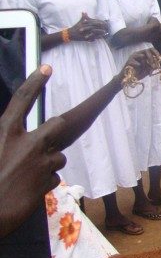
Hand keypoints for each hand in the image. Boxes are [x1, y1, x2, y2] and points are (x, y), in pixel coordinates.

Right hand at [0, 65, 67, 236]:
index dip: (35, 82)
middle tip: (43, 143)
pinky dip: (44, 182)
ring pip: (57, 155)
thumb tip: (12, 133)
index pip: (22, 100)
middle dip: (54, 131)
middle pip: (56, 124)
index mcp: (5, 132)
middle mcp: (27, 143)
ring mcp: (40, 161)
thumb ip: (5, 138)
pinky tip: (28, 189)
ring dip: (47, 163)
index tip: (46, 68)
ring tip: (25, 176)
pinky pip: (54, 176)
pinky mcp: (49, 180)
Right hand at [68, 12, 108, 40]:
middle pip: (94, 29)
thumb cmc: (75, 27)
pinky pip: (90, 39)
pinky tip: (98, 39)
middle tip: (106, 30)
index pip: (92, 23)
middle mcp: (85, 29)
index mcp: (84, 24)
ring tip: (104, 35)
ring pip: (93, 34)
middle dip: (100, 29)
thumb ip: (83, 17)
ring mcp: (84, 34)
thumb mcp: (79, 22)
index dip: (98, 23)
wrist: (69, 34)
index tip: (103, 23)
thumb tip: (84, 12)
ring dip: (99, 34)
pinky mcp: (83, 38)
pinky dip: (94, 39)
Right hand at [122, 48, 160, 79]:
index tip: (160, 58)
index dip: (156, 52)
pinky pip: (138, 64)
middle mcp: (138, 53)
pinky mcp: (129, 61)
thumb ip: (153, 65)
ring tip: (143, 69)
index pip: (150, 49)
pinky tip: (136, 70)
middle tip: (153, 66)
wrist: (129, 79)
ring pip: (142, 56)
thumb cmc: (139, 73)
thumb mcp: (148, 69)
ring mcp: (133, 56)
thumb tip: (159, 61)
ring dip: (145, 64)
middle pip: (147, 51)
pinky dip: (139, 68)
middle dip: (151, 58)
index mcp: (142, 54)